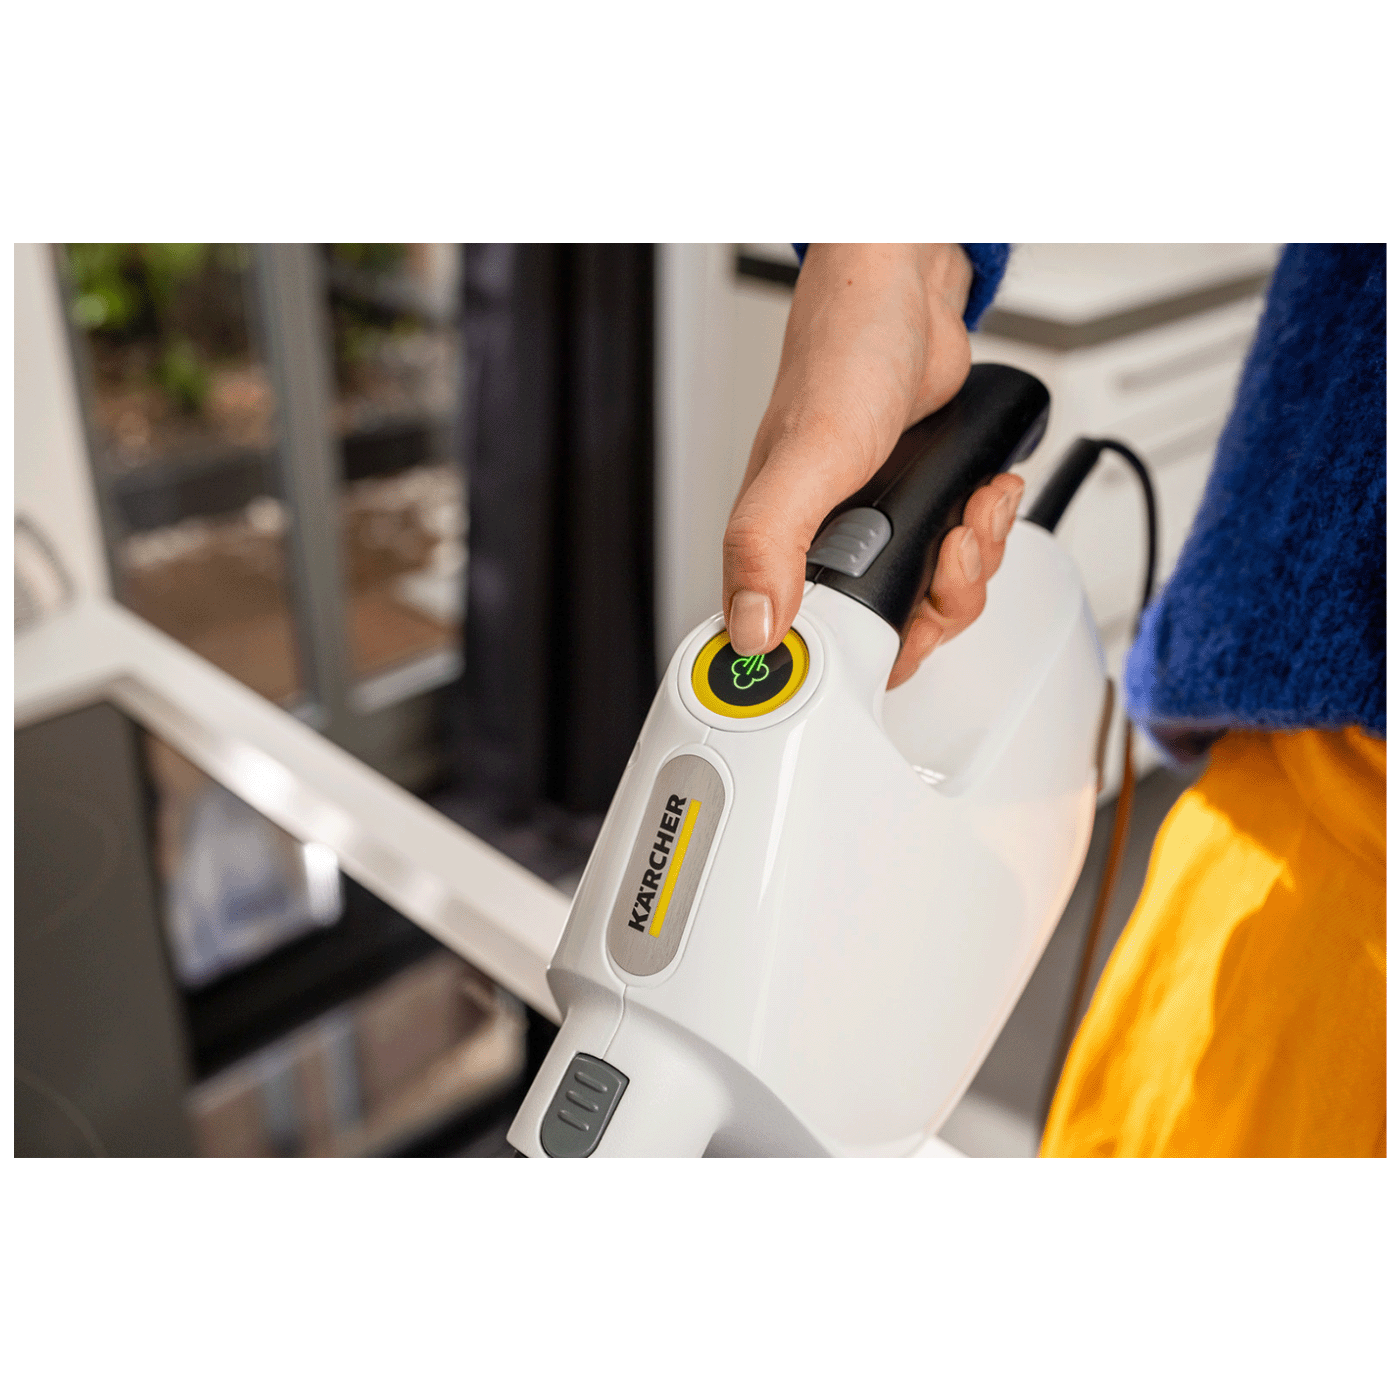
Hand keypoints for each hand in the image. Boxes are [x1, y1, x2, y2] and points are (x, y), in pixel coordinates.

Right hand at [722, 243, 1024, 687]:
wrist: (906, 296)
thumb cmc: (843, 357)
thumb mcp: (806, 457)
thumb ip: (769, 544)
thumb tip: (751, 630)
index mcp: (776, 548)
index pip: (797, 651)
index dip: (839, 666)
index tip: (875, 649)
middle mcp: (822, 547)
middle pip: (883, 638)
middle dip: (933, 607)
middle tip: (945, 556)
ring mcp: (875, 531)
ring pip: (929, 604)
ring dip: (970, 566)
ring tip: (972, 515)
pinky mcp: (917, 513)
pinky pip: (958, 561)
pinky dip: (984, 537)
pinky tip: (982, 498)